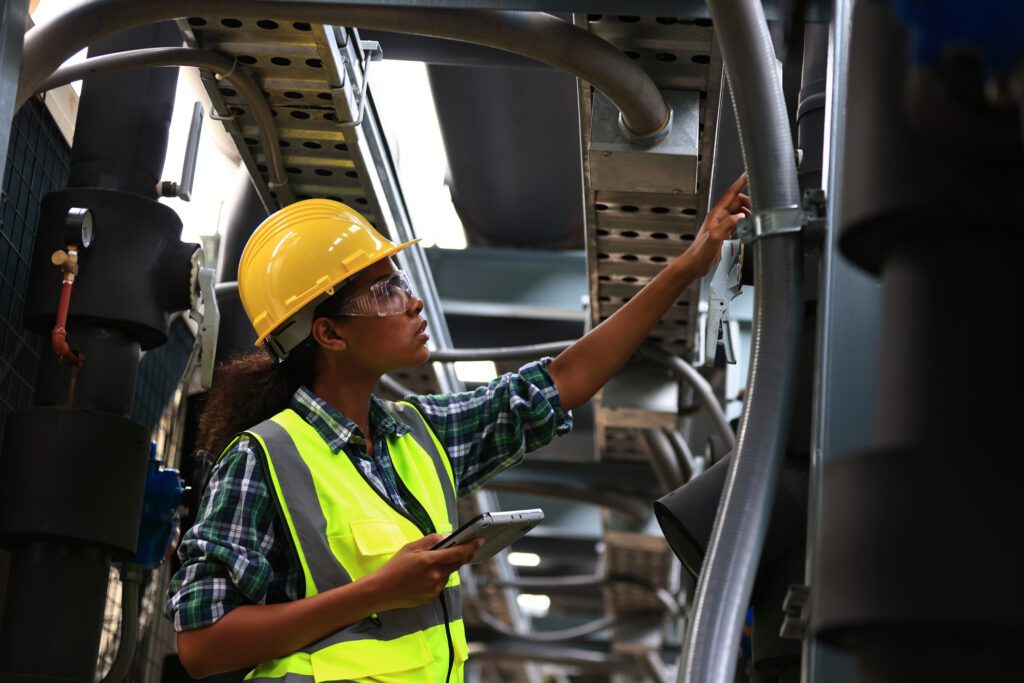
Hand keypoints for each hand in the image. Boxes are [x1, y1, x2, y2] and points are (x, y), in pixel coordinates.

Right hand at [368, 534, 482, 610]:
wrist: (382, 591)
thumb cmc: (395, 567)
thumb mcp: (410, 547)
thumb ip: (430, 541)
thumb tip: (447, 537)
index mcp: (430, 560)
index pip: (458, 552)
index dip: (471, 546)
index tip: (480, 540)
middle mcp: (435, 575)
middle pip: (458, 563)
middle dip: (463, 555)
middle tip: (465, 547)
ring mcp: (435, 588)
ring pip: (449, 573)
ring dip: (448, 566)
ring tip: (432, 563)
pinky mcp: (433, 596)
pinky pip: (442, 583)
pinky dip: (440, 576)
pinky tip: (426, 575)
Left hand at [684, 173, 749, 276]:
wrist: (695, 264)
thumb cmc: (700, 251)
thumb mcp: (715, 236)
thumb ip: (728, 225)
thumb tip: (741, 215)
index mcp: (716, 214)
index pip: (730, 194)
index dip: (739, 183)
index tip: (747, 175)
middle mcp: (719, 217)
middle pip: (737, 202)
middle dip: (748, 202)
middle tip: (758, 207)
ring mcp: (722, 225)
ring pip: (739, 213)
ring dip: (747, 213)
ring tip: (755, 219)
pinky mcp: (724, 233)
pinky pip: (737, 223)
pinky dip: (744, 223)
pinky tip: (748, 228)